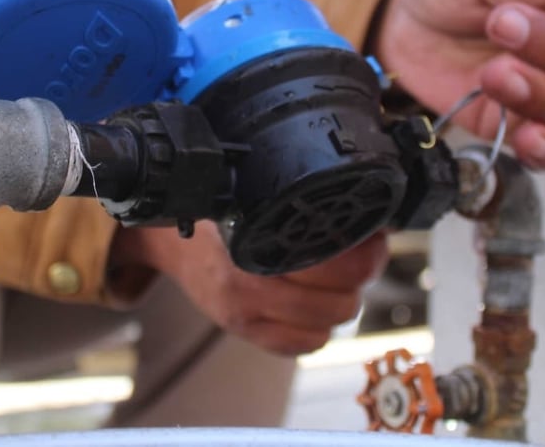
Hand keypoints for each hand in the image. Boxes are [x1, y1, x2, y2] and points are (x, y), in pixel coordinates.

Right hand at [110, 223, 387, 355]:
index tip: (375, 236)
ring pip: (324, 327)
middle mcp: (248, 287)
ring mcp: (246, 317)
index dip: (366, 254)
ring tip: (343, 280)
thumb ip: (298, 207)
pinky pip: (300, 346)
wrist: (169, 239)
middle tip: (365, 254)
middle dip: (360, 279)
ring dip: (342, 304)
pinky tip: (317, 306)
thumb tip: (360, 208)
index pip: (333, 266)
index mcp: (253, 245)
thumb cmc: (215, 213)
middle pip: (338, 303)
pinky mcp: (245, 333)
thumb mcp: (253, 198)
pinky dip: (317, 329)